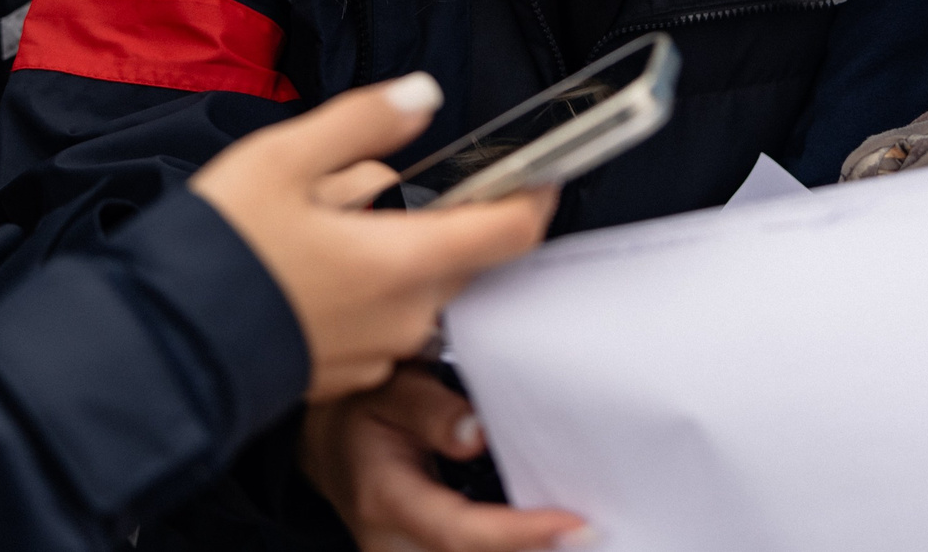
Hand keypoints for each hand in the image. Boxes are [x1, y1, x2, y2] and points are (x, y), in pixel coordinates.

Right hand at [190, 75, 554, 400]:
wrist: (157, 346)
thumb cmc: (220, 249)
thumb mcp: (284, 157)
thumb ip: (364, 123)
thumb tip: (424, 96)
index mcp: (403, 260)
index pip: (509, 231)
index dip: (535, 194)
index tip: (541, 167)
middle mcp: (405, 316)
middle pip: (459, 255)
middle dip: (431, 214)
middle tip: (355, 182)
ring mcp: (378, 352)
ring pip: (416, 285)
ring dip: (392, 250)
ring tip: (315, 224)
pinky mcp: (349, 374)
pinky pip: (382, 318)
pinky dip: (364, 286)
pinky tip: (305, 267)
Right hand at [303, 368, 588, 551]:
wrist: (329, 448)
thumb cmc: (361, 414)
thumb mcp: (386, 391)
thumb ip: (428, 408)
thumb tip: (475, 432)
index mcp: (386, 498)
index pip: (460, 531)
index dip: (519, 534)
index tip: (574, 522)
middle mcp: (394, 545)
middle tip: (599, 533)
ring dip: (530, 551)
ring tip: (584, 537)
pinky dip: (513, 547)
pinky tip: (553, 538)